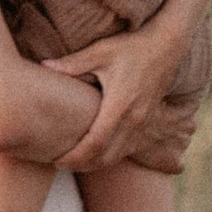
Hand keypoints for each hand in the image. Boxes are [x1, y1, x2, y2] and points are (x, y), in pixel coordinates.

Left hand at [50, 27, 176, 171]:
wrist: (168, 46)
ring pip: (118, 155)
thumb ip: (72, 63)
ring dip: (97, 163)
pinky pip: (129, 148)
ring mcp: (143, 122)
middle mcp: (134, 119)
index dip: (76, 156)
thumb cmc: (132, 47)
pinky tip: (98, 153)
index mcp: (120, 104)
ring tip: (75, 162)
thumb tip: (43, 66)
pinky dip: (112, 155)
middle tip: (60, 164)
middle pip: (106, 156)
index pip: (96, 143)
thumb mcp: (100, 51)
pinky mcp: (148, 121)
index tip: (58, 160)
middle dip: (83, 165)